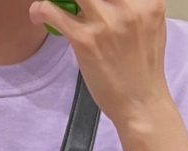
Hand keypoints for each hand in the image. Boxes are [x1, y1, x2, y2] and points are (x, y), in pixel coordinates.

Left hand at [29, 0, 172, 127]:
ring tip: (49, 3)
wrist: (140, 103)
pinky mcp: (86, 41)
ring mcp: (106, 22)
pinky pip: (54, 12)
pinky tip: (38, 14)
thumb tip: (108, 1)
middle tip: (71, 0)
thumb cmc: (142, 70)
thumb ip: (133, 8)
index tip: (84, 0)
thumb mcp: (149, 27)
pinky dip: (41, 9)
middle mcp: (130, 6)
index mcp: (148, 1)